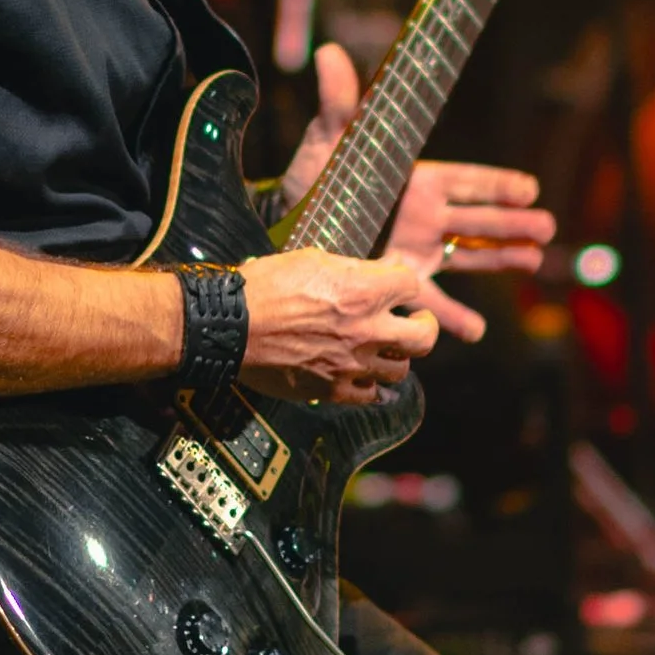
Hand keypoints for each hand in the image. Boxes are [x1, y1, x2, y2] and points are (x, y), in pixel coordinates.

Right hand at [241, 248, 441, 405]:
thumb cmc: (265, 287)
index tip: (398, 283)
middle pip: (423, 336)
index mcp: (363, 292)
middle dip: (423, 325)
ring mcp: (352, 365)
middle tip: (416, 320)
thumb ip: (351, 271)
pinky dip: (373, 386)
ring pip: (401, 369)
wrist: (230, 326)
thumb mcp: (312, 259)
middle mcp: (366, 331)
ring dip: (398, 356)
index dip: (405, 282)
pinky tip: (368, 376)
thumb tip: (371, 275)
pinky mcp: (332, 390)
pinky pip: (369, 395)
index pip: (411, 285)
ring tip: (388, 349)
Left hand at [276, 45, 554, 346]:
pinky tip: (477, 331)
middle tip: (547, 228)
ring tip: (536, 264)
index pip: (466, 180)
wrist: (288, 225)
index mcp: (416, 180)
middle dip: (513, 224)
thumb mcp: (328, 142)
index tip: (529, 188)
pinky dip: (454, 318)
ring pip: (471, 256)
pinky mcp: (402, 281)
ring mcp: (418, 250)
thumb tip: (328, 53)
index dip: (497, 184)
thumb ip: (337, 104)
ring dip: (503, 260)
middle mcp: (425, 216)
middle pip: (480, 219)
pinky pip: (433, 301)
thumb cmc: (313, 179)